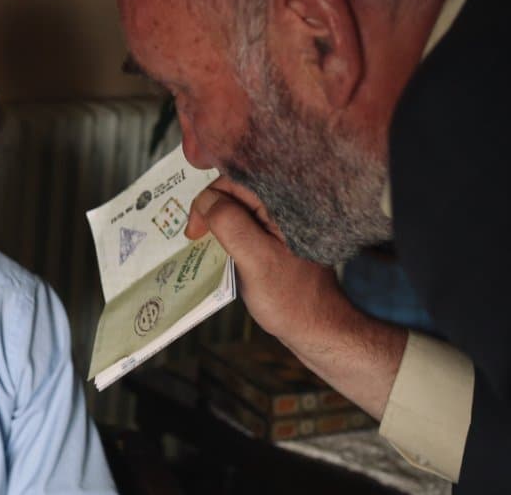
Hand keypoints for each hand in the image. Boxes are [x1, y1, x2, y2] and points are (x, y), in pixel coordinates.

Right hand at [186, 177, 346, 343]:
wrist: (316, 329)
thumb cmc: (289, 298)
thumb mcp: (255, 260)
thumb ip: (230, 224)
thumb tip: (205, 198)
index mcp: (284, 204)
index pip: (236, 180)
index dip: (209, 198)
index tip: (195, 230)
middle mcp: (284, 207)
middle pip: (236, 191)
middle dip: (210, 208)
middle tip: (195, 237)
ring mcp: (280, 222)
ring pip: (238, 207)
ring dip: (217, 220)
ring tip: (202, 241)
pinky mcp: (277, 237)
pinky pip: (245, 222)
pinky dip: (228, 231)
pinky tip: (219, 247)